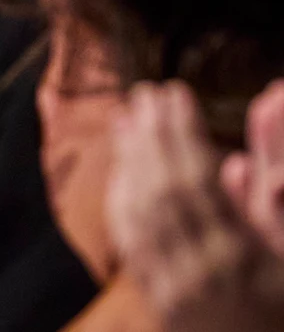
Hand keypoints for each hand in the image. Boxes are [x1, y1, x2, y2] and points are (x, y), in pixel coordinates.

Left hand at [107, 81, 283, 331]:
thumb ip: (272, 205)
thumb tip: (238, 160)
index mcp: (242, 257)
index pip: (198, 182)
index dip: (182, 131)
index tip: (175, 92)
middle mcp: (201, 270)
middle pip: (163, 191)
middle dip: (152, 135)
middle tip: (145, 93)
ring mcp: (174, 287)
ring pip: (141, 213)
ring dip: (131, 160)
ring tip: (128, 119)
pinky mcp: (159, 300)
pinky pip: (132, 242)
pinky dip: (124, 201)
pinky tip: (122, 171)